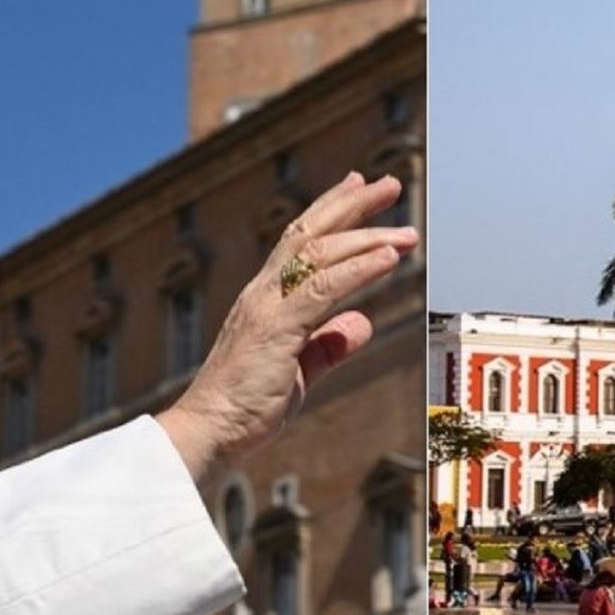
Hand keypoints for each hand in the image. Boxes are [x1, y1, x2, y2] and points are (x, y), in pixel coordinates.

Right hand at [158, 172, 417, 480]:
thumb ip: (328, 346)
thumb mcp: (298, 371)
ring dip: (366, 236)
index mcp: (265, 299)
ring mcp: (268, 307)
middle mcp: (264, 293)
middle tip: (387, 183)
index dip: (330, 211)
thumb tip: (362, 323)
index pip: (299, 242)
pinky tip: (388, 257)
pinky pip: (324, 289)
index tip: (357, 187)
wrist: (208, 431)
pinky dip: (359, 269)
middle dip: (351, 205)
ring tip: (406, 232)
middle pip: (310, 232)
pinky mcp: (277, 328)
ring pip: (320, 253)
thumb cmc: (245, 406)